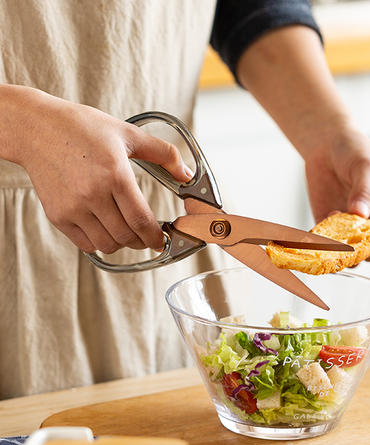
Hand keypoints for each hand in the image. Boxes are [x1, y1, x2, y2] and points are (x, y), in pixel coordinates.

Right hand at [12, 88, 190, 252]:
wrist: (35, 129)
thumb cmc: (82, 128)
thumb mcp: (128, 133)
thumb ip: (163, 154)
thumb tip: (187, 174)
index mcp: (115, 175)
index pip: (141, 222)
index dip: (156, 237)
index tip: (162, 240)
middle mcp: (93, 195)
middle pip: (127, 237)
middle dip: (143, 241)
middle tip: (148, 236)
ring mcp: (73, 208)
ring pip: (107, 245)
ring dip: (123, 243)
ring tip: (127, 230)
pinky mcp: (58, 216)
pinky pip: (86, 245)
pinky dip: (100, 242)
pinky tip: (105, 228)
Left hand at [304, 120, 369, 258]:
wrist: (328, 146)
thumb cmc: (355, 152)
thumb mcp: (365, 167)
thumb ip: (364, 191)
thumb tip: (360, 214)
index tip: (364, 238)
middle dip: (359, 251)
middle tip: (345, 247)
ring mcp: (352, 226)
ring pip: (349, 251)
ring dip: (339, 251)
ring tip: (328, 242)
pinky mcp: (330, 227)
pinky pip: (327, 242)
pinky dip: (321, 244)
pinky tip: (315, 236)